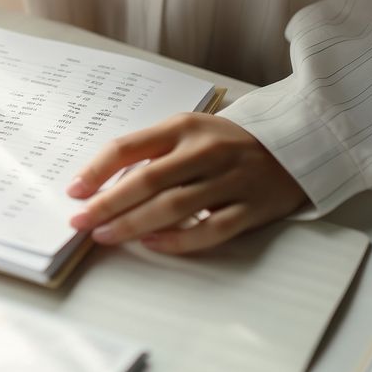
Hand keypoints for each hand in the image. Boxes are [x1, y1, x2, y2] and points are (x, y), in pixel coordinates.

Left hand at [66, 113, 306, 253]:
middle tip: (79, 222)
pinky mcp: (252, 208)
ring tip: (105, 236)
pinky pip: (209, 229)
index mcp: (184, 127)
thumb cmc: (228, 141)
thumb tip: (102, 183)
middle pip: (147, 180)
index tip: (74, 190)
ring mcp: (231, 180)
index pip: (129, 147)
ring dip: (133, 224)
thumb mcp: (189, 131)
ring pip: (173, 207)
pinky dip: (178, 240)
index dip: (97, 170)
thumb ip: (152, 151)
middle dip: (107, 204)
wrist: (298, 143)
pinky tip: (152, 244)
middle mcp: (205, 151)